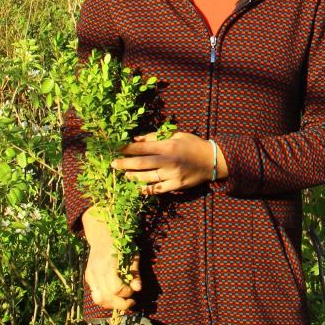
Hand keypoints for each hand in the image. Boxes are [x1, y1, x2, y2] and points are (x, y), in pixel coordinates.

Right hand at [82, 207, 140, 310]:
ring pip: (98, 299)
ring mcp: (90, 275)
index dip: (127, 293)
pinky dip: (105, 299)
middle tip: (131, 302)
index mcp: (108, 264)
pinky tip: (114, 296)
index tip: (133, 290)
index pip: (116, 288)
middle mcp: (96, 271)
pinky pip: (95, 294)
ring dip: (111, 305)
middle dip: (121, 304)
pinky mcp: (88, 277)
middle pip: (107, 297)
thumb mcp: (132, 255)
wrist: (102, 236)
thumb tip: (138, 289)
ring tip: (122, 302)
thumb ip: (135, 273)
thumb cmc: (121, 244)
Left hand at [111, 131, 227, 194]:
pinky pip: (157, 189)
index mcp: (168, 146)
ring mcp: (172, 175)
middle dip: (124, 164)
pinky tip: (138, 188)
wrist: (212, 160)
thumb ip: (155, 137)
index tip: (117, 150)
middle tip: (113, 164)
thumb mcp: (176, 135)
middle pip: (141, 163)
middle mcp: (168, 161)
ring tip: (125, 175)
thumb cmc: (192, 144)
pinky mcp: (176, 185)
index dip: (127, 149)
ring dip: (133, 176)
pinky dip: (146, 189)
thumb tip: (136, 140)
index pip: (142, 148)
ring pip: (147, 178)